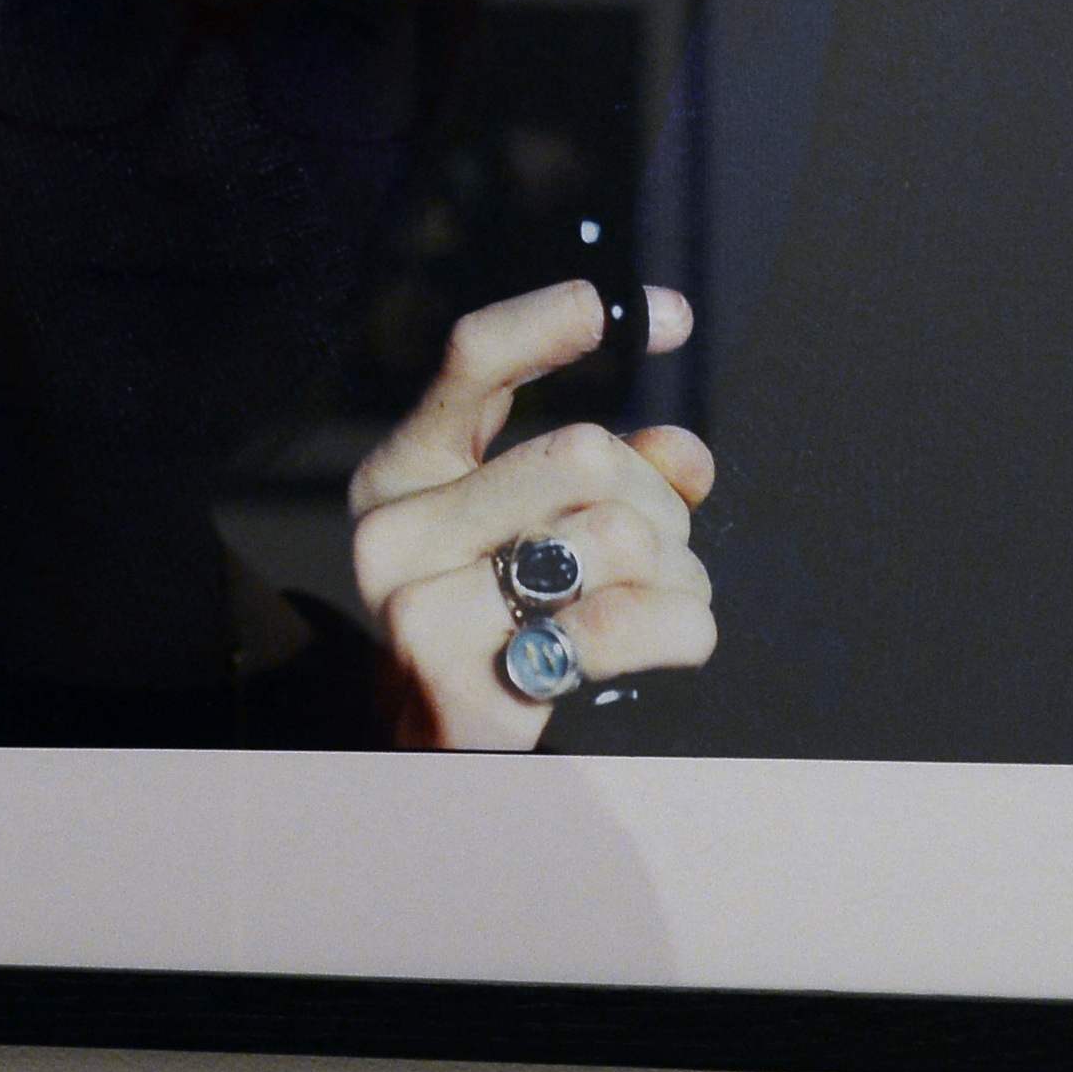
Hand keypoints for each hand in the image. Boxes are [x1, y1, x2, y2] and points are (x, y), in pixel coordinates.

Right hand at [344, 279, 716, 750]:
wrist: (446, 757)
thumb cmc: (510, 622)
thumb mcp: (550, 525)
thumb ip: (620, 473)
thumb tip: (683, 450)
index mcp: (404, 469)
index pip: (473, 359)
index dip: (562, 321)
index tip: (672, 314)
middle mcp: (390, 529)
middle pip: (581, 452)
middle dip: (657, 502)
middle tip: (661, 549)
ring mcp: (415, 610)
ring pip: (614, 536)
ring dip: (677, 572)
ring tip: (657, 604)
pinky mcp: (459, 685)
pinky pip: (622, 624)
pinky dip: (682, 628)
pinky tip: (675, 641)